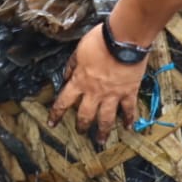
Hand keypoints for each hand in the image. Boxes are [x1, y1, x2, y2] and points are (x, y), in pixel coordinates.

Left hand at [49, 24, 144, 138]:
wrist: (123, 40)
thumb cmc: (100, 41)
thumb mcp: (78, 51)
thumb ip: (71, 66)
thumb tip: (65, 77)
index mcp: (80, 81)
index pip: (63, 101)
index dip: (56, 114)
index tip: (52, 123)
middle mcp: (94, 92)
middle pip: (85, 115)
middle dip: (82, 126)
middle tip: (80, 132)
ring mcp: (112, 94)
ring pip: (106, 118)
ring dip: (103, 131)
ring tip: (101, 141)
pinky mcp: (128, 92)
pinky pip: (129, 109)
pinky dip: (129, 119)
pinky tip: (128, 127)